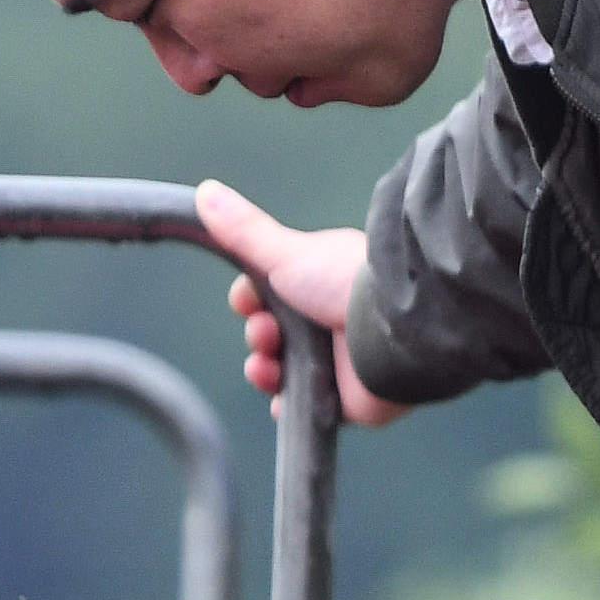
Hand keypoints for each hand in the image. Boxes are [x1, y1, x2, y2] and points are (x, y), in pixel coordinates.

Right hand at [193, 180, 411, 427]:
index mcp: (318, 282)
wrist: (394, 328)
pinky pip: (306, 407)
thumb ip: (245, 232)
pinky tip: (280, 398)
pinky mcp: (346, 398)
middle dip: (257, 336)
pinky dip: (288, 404)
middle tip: (265, 333)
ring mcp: (337, 360)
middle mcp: (328, 319)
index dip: (248, 301)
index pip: (268, 295)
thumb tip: (205, 192)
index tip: (245, 301)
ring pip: (282, 371)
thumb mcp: (285, 252)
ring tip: (268, 366)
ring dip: (263, 370)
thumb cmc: (343, 281)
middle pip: (271, 334)